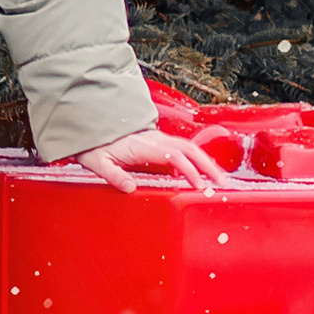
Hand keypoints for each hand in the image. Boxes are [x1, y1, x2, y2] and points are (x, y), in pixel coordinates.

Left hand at [74, 129, 229, 190]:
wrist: (91, 125)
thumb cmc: (94, 145)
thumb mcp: (97, 162)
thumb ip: (113, 175)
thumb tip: (130, 188)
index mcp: (143, 145)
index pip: (174, 156)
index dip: (189, 170)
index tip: (200, 185)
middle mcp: (154, 139)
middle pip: (189, 148)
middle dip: (208, 165)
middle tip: (222, 182)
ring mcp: (158, 138)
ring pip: (189, 146)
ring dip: (206, 161)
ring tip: (219, 178)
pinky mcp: (158, 141)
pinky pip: (182, 148)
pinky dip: (196, 158)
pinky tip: (203, 170)